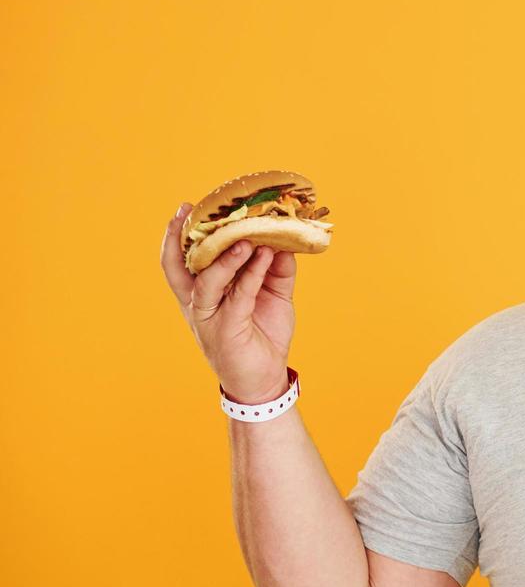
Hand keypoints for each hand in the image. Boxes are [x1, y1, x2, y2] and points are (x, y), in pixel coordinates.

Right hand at [160, 201, 299, 402]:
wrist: (266, 378)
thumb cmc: (262, 334)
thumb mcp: (273, 294)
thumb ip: (276, 268)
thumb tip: (283, 241)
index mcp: (203, 293)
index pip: (181, 260)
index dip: (178, 236)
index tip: (184, 209)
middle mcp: (199, 303)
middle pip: (181, 266)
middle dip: (182, 238)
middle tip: (192, 211)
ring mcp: (209, 317)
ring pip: (208, 280)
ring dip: (227, 256)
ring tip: (245, 237)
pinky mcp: (226, 329)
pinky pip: (238, 296)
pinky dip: (251, 274)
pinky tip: (263, 256)